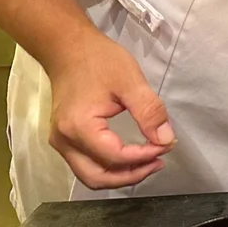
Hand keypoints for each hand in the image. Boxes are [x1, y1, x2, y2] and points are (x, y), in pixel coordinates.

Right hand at [47, 32, 174, 189]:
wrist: (68, 48)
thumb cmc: (99, 61)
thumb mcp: (130, 82)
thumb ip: (149, 112)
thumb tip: (165, 139)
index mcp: (79, 128)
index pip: (115, 157)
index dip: (144, 156)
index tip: (167, 145)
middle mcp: (64, 142)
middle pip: (98, 177)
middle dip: (132, 175)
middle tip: (159, 161)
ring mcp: (61, 142)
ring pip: (90, 175)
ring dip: (120, 174)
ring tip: (149, 161)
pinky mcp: (64, 139)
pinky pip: (86, 164)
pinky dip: (109, 166)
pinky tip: (130, 156)